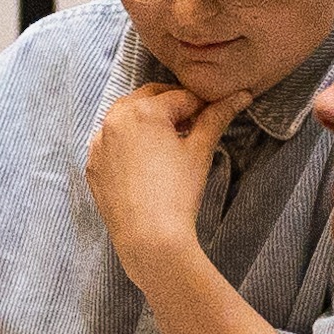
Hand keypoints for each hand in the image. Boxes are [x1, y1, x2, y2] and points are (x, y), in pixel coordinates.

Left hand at [82, 64, 225, 273]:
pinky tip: (144, 160)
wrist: (149, 238)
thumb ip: (217, 117)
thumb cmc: (178, 193)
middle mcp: (115, 119)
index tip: (211, 117)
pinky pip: (109, 141)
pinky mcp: (93, 164)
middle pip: (149, 98)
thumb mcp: (200, 150)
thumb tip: (241, 95)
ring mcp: (99, 142)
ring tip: (168, 143)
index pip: (182, 96)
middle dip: (171, 107)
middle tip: (191, 127)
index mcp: (144, 110)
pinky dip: (126, 142)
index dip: (201, 106)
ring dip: (146, 120)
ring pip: (126, 116)